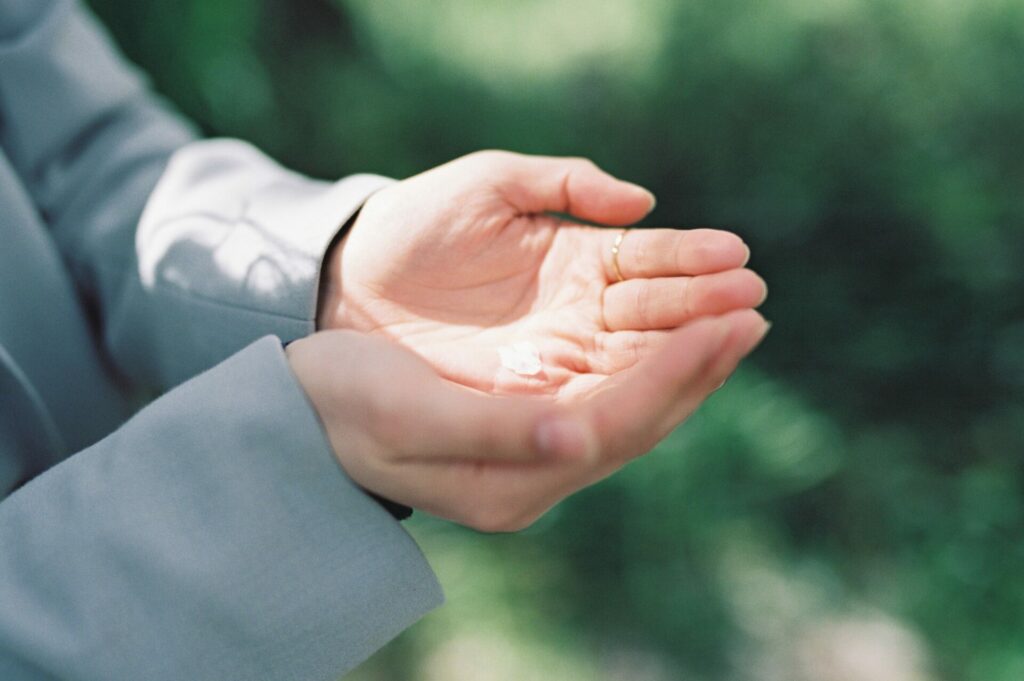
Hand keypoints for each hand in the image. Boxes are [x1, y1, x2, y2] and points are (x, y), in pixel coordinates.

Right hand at [287, 309, 767, 531]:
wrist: (307, 409)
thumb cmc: (347, 405)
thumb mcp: (406, 417)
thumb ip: (493, 430)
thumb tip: (578, 438)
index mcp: (510, 482)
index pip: (615, 426)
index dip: (675, 376)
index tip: (726, 324)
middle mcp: (536, 474)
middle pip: (638, 420)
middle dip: (697, 368)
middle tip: (752, 313)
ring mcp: (537, 450)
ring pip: (630, 405)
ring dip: (683, 363)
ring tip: (733, 315)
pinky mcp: (531, 419)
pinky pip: (607, 388)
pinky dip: (647, 358)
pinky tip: (673, 329)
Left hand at [319, 151, 765, 397]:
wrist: (345, 285)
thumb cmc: (413, 225)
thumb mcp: (487, 186)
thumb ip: (562, 181)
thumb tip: (642, 202)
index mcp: (576, 262)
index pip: (648, 266)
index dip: (692, 262)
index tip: (737, 259)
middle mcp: (578, 317)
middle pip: (655, 321)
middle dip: (704, 311)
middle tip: (751, 303)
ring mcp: (557, 361)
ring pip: (635, 363)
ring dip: (686, 352)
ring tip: (734, 332)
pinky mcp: (528, 401)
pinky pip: (593, 400)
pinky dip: (636, 390)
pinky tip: (676, 374)